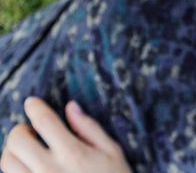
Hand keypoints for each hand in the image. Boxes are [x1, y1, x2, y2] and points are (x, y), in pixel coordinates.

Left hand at [1, 99, 129, 172]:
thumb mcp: (112, 152)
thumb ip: (89, 128)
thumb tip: (70, 107)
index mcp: (72, 152)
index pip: (43, 121)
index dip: (34, 107)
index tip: (32, 103)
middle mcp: (49, 169)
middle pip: (17, 140)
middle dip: (20, 130)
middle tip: (30, 131)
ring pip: (7, 162)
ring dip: (12, 151)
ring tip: (26, 151)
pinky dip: (15, 170)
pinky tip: (28, 168)